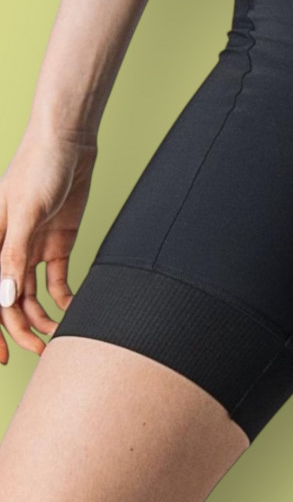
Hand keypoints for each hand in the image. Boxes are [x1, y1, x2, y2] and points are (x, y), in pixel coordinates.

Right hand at [0, 130, 97, 363]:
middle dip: (22, 330)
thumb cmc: (38, 167)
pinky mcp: (58, 241)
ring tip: (63, 334)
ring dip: (45, 315)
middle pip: (9, 301)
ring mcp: (33, 247)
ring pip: (32, 294)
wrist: (68, 142)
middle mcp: (8, 250)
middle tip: (44, 351)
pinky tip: (76, 309)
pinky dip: (65, 295)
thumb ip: (11, 254)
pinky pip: (57, 277)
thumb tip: (0, 300)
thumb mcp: (25, 211)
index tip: (3, 359)